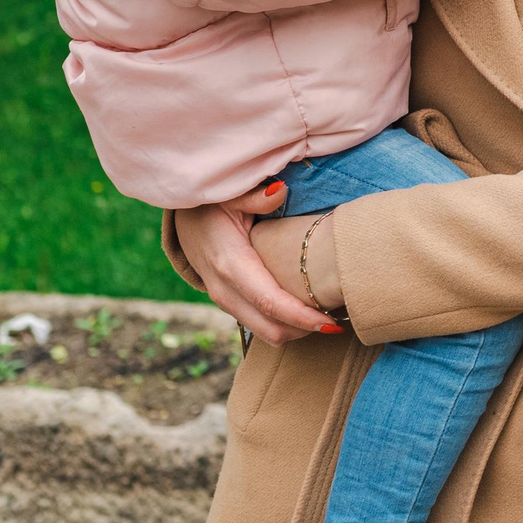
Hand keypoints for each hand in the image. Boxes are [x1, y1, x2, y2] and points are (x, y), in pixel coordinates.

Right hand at [177, 182, 338, 344]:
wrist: (183, 221)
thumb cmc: (211, 205)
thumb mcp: (230, 194)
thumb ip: (255, 195)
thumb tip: (280, 191)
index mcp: (230, 264)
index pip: (270, 302)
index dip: (302, 317)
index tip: (332, 324)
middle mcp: (225, 290)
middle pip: (270, 328)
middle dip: (305, 331)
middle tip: (339, 322)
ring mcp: (224, 300)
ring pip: (264, 332)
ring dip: (296, 330)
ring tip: (326, 317)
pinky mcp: (229, 303)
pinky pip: (258, 324)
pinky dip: (283, 324)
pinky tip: (305, 310)